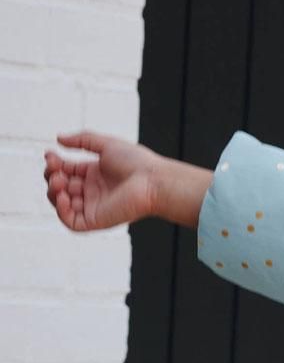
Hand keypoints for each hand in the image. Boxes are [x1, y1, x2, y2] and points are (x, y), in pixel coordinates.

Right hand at [43, 130, 161, 231]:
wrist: (153, 181)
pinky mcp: (97, 220)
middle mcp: (93, 191)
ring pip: (62, 205)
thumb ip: (81, 140)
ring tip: (59, 181)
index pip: (65, 170)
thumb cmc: (138, 163)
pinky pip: (72, 222)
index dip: (54, 163)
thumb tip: (59, 139)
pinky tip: (63, 197)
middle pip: (60, 187)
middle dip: (51, 177)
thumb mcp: (105, 144)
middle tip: (56, 169)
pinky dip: (62, 211)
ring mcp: (94, 206)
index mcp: (95, 174)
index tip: (51, 154)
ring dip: (53, 192)